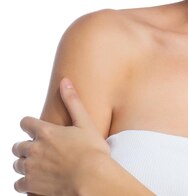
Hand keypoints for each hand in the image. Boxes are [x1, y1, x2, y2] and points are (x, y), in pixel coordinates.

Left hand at [12, 78, 110, 194]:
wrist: (91, 178)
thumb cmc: (92, 150)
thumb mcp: (85, 122)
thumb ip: (73, 101)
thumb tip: (65, 80)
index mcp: (46, 131)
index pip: (25, 123)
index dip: (29, 125)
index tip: (35, 129)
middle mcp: (34, 148)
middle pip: (17, 146)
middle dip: (26, 147)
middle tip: (42, 150)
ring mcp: (31, 167)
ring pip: (17, 165)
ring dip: (25, 164)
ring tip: (41, 166)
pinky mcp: (31, 185)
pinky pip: (18, 184)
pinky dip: (25, 183)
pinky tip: (37, 181)